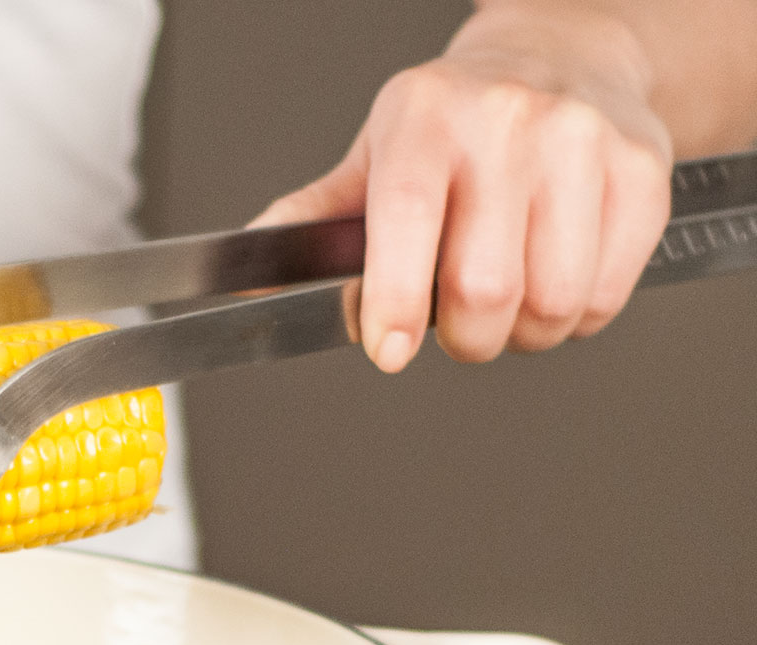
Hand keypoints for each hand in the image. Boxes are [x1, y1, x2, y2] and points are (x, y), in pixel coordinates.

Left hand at [255, 3, 671, 370]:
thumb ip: (309, 224)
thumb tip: (245, 278)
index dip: (394, 303)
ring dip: (522, 334)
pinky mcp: (641, 172)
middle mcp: (507, 122)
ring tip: (506, 303)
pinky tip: (554, 279)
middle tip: (454, 325)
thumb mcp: (371, 158)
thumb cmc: (452, 123)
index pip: (407, 223)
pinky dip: (575, 317)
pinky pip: (605, 295)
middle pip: (483, 288)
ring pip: (551, 302)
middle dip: (462, 336)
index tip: (389, 348)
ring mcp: (582, 142)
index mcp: (425, 120)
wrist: (562, 53)